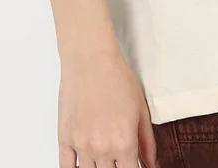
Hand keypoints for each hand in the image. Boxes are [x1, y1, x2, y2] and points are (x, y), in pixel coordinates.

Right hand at [57, 46, 158, 167]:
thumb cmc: (116, 78)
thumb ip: (148, 141)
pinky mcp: (64, 138)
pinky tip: (82, 166)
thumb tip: (152, 164)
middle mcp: (102, 148)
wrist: (91, 60)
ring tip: (104, 159)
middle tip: (118, 158)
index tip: (133, 165)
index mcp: (124, 143)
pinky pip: (66, 167)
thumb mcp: (141, 109)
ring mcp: (81, 145)